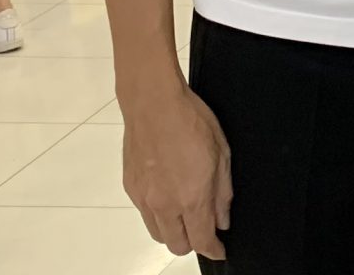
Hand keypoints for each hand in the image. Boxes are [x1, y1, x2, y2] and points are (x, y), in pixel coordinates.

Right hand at [121, 82, 232, 258]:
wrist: (153, 103)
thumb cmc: (191, 121)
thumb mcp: (222, 154)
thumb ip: (222, 193)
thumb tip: (222, 219)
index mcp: (191, 196)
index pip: (202, 240)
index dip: (214, 250)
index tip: (220, 249)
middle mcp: (164, 203)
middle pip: (177, 245)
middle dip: (193, 243)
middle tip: (203, 228)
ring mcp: (144, 197)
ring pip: (158, 233)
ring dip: (173, 231)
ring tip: (185, 213)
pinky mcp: (130, 188)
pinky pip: (144, 213)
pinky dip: (158, 214)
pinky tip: (167, 195)